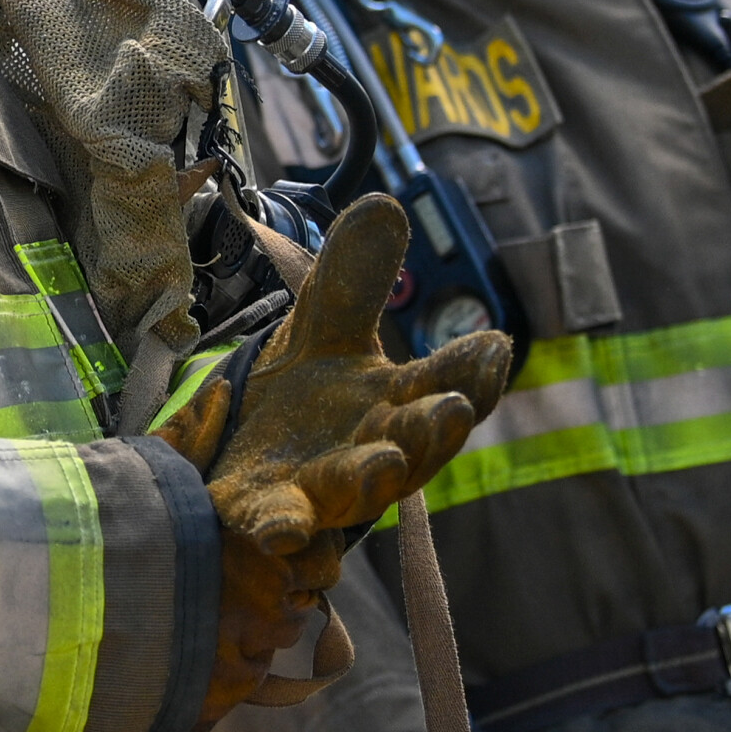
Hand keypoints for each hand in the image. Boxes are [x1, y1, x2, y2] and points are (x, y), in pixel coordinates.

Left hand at [161, 196, 509, 708]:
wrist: (235, 458)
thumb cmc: (302, 401)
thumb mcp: (323, 328)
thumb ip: (353, 277)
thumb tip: (384, 201)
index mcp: (394, 403)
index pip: (446, 384)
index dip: (473, 370)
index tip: (495, 343)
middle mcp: (371, 449)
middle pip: (414, 442)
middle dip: (434, 428)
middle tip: (453, 407)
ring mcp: (323, 488)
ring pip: (358, 488)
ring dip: (374, 476)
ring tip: (388, 459)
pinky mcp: (271, 514)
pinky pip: (283, 528)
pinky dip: (285, 530)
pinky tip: (283, 529)